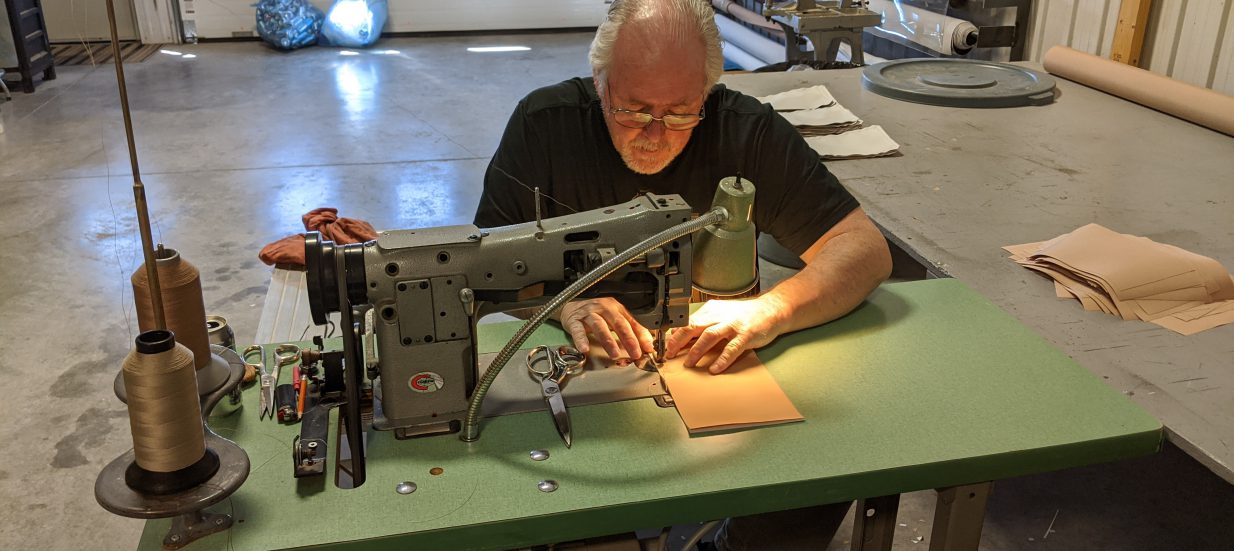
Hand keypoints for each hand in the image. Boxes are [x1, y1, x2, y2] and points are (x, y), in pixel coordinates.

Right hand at [558, 298, 653, 360]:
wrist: (570, 307)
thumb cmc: (595, 313)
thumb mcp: (613, 318)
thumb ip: (629, 329)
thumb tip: (646, 343)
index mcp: (615, 308)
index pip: (631, 322)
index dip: (640, 335)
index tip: (648, 348)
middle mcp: (603, 308)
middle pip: (618, 323)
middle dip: (628, 339)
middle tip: (635, 353)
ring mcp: (588, 313)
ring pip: (600, 326)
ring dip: (608, 341)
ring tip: (614, 354)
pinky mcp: (574, 320)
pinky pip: (578, 330)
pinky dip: (581, 340)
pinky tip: (585, 349)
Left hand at [665, 297, 786, 373]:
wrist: (771, 310)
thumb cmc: (744, 315)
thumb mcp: (721, 314)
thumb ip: (703, 324)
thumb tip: (682, 337)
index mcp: (712, 310)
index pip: (688, 321)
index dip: (675, 335)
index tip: (666, 347)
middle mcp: (720, 316)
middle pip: (694, 326)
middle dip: (679, 341)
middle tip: (670, 354)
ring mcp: (733, 325)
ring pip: (710, 336)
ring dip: (696, 350)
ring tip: (689, 363)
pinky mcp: (746, 335)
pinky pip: (731, 349)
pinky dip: (722, 359)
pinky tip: (714, 368)